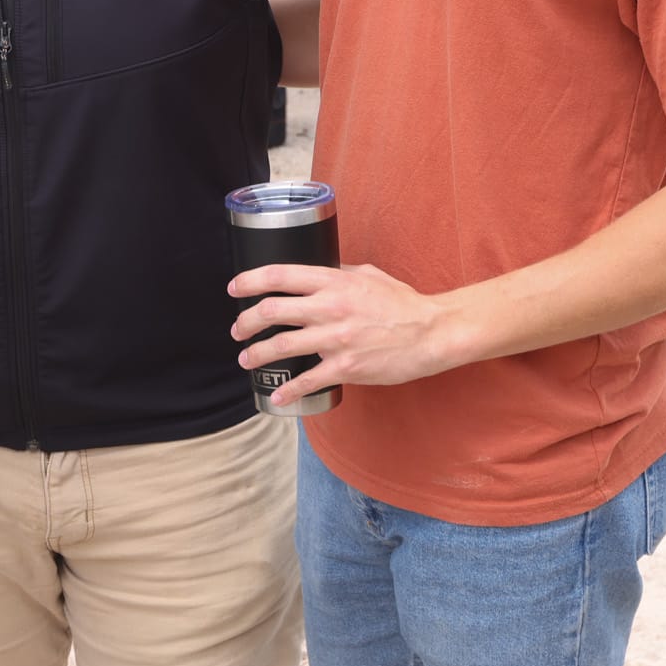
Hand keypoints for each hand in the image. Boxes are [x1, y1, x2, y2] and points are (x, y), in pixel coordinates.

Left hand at [227, 263, 463, 407]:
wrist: (432, 332)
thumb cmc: (402, 303)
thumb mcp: (368, 274)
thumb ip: (338, 272)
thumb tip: (315, 270)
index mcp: (334, 282)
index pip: (279, 275)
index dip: (249, 281)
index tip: (234, 288)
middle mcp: (330, 308)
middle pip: (272, 311)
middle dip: (245, 321)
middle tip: (238, 330)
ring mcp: (337, 339)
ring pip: (282, 346)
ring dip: (257, 354)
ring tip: (246, 359)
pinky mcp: (346, 367)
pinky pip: (308, 380)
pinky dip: (288, 390)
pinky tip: (277, 395)